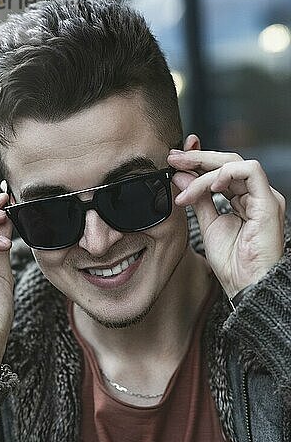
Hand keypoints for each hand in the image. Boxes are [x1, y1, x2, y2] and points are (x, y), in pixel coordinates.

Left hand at [167, 144, 285, 297]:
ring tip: (184, 179)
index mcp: (243, 199)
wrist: (246, 284)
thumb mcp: (207, 224)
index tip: (174, 161)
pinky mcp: (268, 201)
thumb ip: (197, 199)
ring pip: (235, 163)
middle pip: (227, 161)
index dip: (198, 161)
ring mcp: (263, 197)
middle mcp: (255, 195)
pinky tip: (210, 184)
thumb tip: (180, 177)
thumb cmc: (232, 263)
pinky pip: (250, 171)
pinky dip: (227, 172)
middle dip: (197, 157)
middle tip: (173, 158)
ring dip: (205, 167)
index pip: (220, 170)